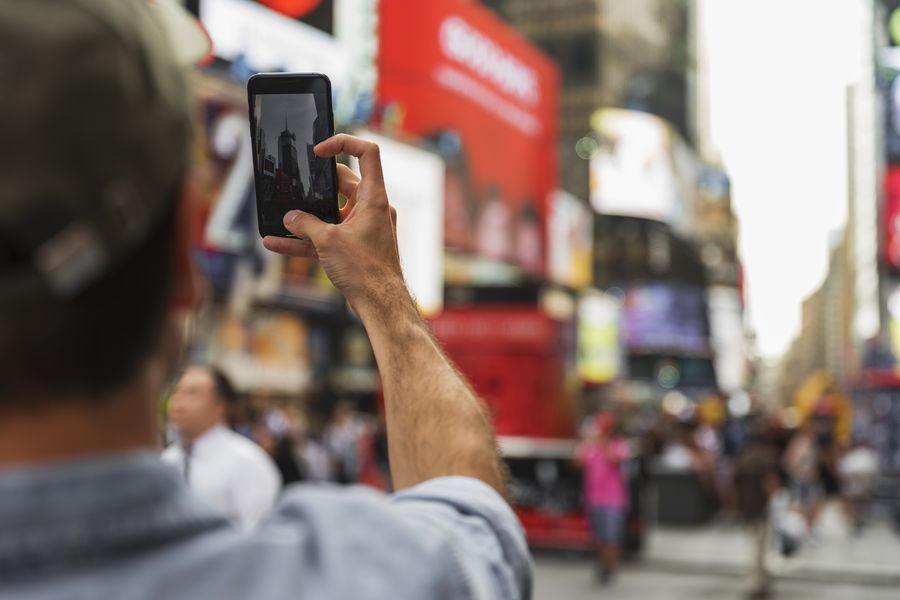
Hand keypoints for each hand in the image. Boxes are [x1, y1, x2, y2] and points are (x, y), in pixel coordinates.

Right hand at [262, 134, 407, 317]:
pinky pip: (327, 238)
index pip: (367, 153)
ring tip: (279, 217)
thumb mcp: (328, 242)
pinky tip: (276, 244)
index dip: (343, 143)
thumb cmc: (365, 271)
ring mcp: (364, 228)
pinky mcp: (355, 247)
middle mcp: (371, 209)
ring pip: (331, 214)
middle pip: (342, 184)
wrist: (380, 305)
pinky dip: (305, 240)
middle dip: (315, 186)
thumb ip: (305, 224)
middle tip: (294, 184)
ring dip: (305, 217)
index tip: (318, 152)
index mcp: (374, 198)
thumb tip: (289, 217)